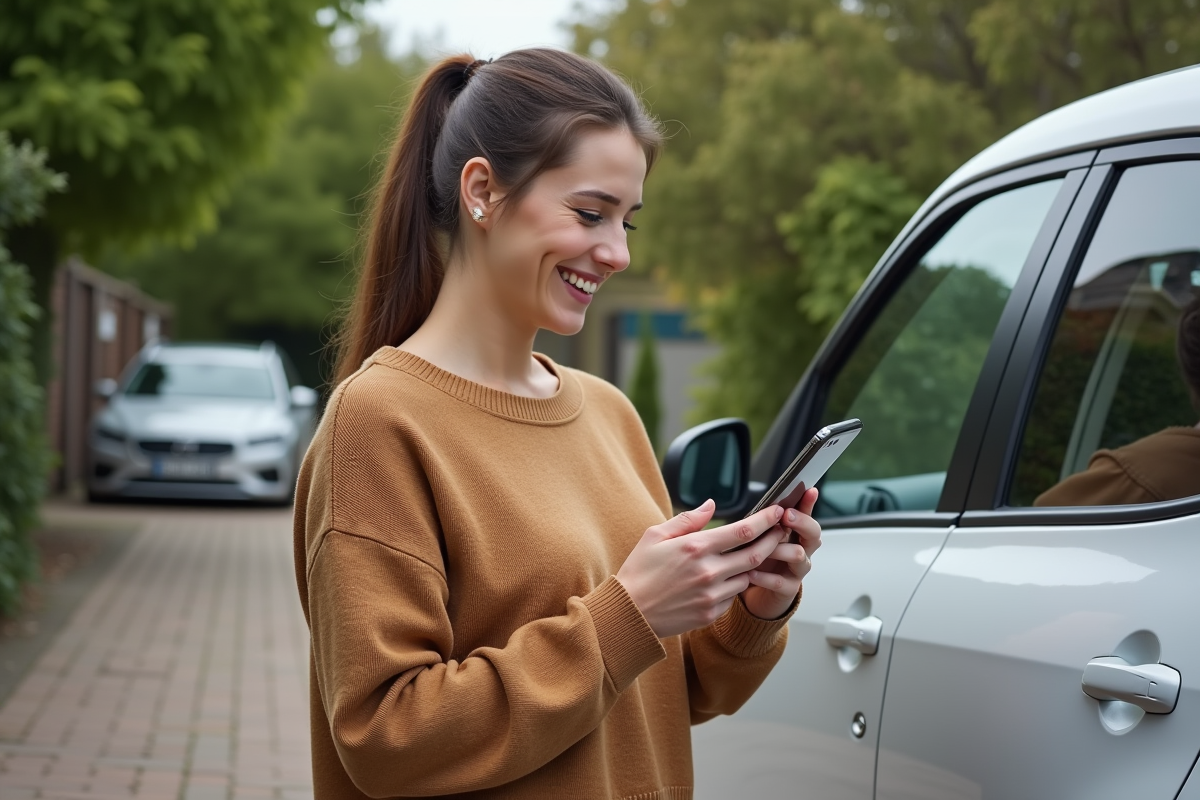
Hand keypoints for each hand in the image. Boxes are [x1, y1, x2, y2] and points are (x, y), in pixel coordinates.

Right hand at [616, 501, 787, 637]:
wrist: (629, 613)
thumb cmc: (639, 571)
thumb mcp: (655, 536)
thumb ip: (687, 520)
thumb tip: (712, 505)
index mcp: (695, 548)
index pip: (743, 531)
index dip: (765, 520)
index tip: (776, 512)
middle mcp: (708, 572)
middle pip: (756, 553)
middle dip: (773, 539)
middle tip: (781, 530)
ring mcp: (712, 595)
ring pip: (747, 576)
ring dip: (754, 565)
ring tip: (755, 553)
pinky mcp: (711, 613)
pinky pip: (733, 596)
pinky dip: (735, 584)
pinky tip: (727, 578)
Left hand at [741, 487, 821, 619]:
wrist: (758, 594)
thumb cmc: (761, 560)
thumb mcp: (762, 537)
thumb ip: (766, 521)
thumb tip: (764, 502)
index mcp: (796, 534)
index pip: (808, 514)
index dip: (810, 502)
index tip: (808, 491)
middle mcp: (802, 550)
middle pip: (813, 533)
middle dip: (802, 522)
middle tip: (787, 516)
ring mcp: (797, 570)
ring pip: (798, 555)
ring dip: (779, 548)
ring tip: (761, 548)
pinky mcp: (788, 589)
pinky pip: (780, 581)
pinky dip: (764, 577)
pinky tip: (750, 573)